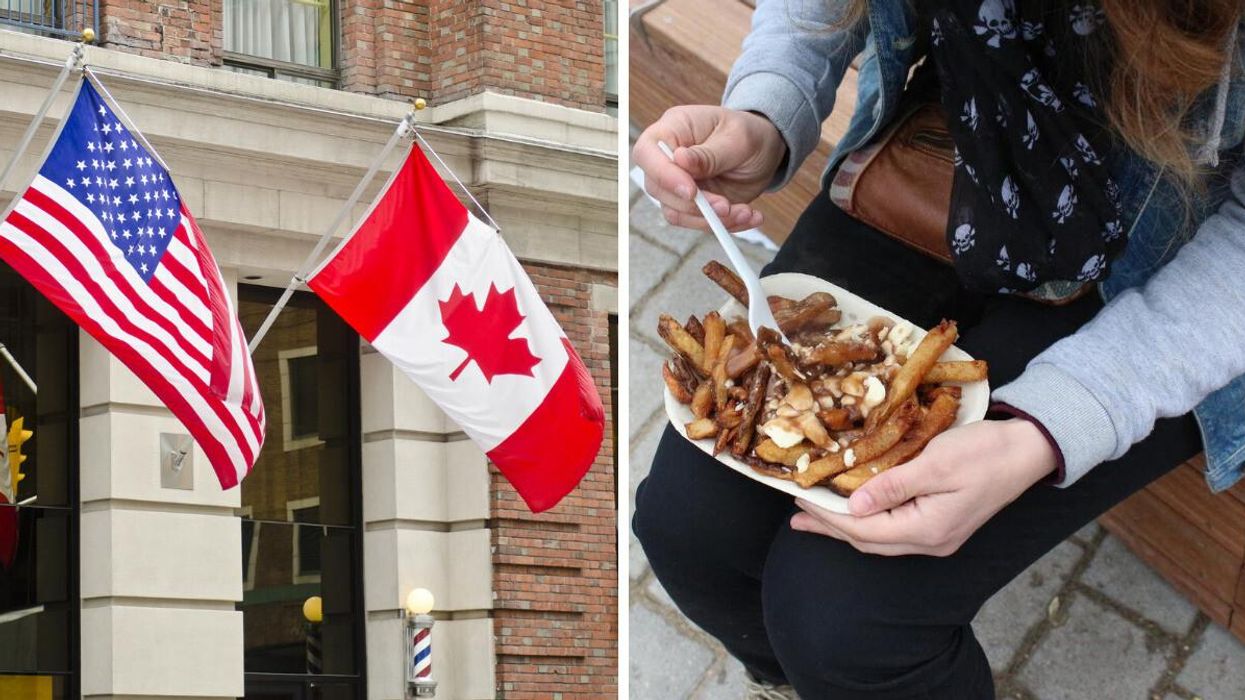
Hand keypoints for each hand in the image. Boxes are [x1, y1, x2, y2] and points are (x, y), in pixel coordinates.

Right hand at [632, 105, 786, 231]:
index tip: (691, 191)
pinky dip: (724, 225)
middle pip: (657, 189)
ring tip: (745, 213)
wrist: (765, 150)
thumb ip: (709, 154)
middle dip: (693, 205)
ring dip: (711, 219)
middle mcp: (669, 158)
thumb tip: (679, 159)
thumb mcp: (738, 138)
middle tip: (725, 206)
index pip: (647, 152)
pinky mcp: (692, 204)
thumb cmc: (750, 134)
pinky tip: (748, 216)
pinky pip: (697, 222)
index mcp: (673, 129)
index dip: (662, 175)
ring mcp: (678, 184)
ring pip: (676, 212)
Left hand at [789, 419, 1057, 555]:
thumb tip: (853, 508)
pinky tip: (854, 509)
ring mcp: (937, 535)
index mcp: (927, 529)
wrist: (1028, 450)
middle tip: (796, 514)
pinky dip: (867, 519)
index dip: (828, 515)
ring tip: (814, 515)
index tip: (799, 498)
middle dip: (829, 526)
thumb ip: (892, 487)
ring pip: (879, 537)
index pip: (863, 529)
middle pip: (867, 540)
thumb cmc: (984, 452)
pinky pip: (893, 528)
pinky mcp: (941, 523)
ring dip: (845, 525)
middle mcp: (930, 541)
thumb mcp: (935, 464)